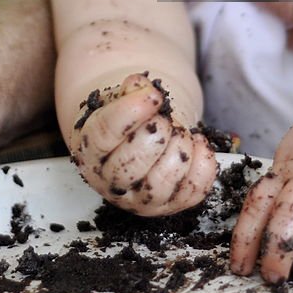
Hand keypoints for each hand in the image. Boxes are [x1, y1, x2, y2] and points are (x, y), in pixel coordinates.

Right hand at [70, 73, 216, 215]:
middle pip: (131, 163)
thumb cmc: (127, 117)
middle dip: (157, 132)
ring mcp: (140, 200)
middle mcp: (110, 183)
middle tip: (164, 117)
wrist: (140, 137)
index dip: (130, 112)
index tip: (154, 95)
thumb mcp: (120, 98)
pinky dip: (202, 163)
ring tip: (179, 131)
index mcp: (90, 151)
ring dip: (179, 148)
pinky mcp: (170, 206)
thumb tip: (140, 87)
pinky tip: (197, 142)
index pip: (104, 135)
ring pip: (160, 183)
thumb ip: (129, 90)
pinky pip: (193, 192)